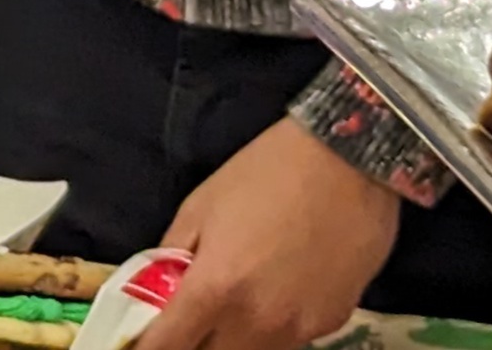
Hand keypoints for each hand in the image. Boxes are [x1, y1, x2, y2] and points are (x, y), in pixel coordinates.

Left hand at [136, 119, 398, 349]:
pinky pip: (292, 338)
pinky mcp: (333, 323)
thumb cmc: (266, 172)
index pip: (169, 346)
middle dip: (196, 343)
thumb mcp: (200, 206)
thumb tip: (159, 289)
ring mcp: (299, 328)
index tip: (142, 342)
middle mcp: (256, 321)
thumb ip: (173, 256)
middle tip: (193, 318)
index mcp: (215, 289)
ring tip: (236, 302)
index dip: (151, 347)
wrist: (349, 160)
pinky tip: (280, 291)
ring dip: (235, 339)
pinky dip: (276, 327)